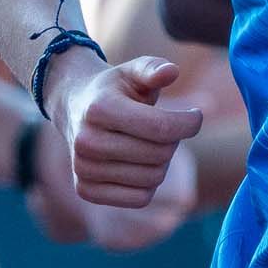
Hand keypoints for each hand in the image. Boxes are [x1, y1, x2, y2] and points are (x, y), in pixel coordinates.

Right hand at [61, 54, 203, 214]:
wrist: (73, 107)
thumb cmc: (114, 89)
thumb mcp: (132, 71)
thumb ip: (153, 69)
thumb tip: (171, 72)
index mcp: (100, 109)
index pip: (162, 127)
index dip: (190, 123)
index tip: (195, 115)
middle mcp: (87, 141)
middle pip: (160, 154)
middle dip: (174, 140)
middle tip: (166, 128)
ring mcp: (82, 168)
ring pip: (153, 178)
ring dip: (162, 161)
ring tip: (150, 143)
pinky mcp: (85, 190)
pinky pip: (140, 198)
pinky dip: (149, 183)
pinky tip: (139, 164)